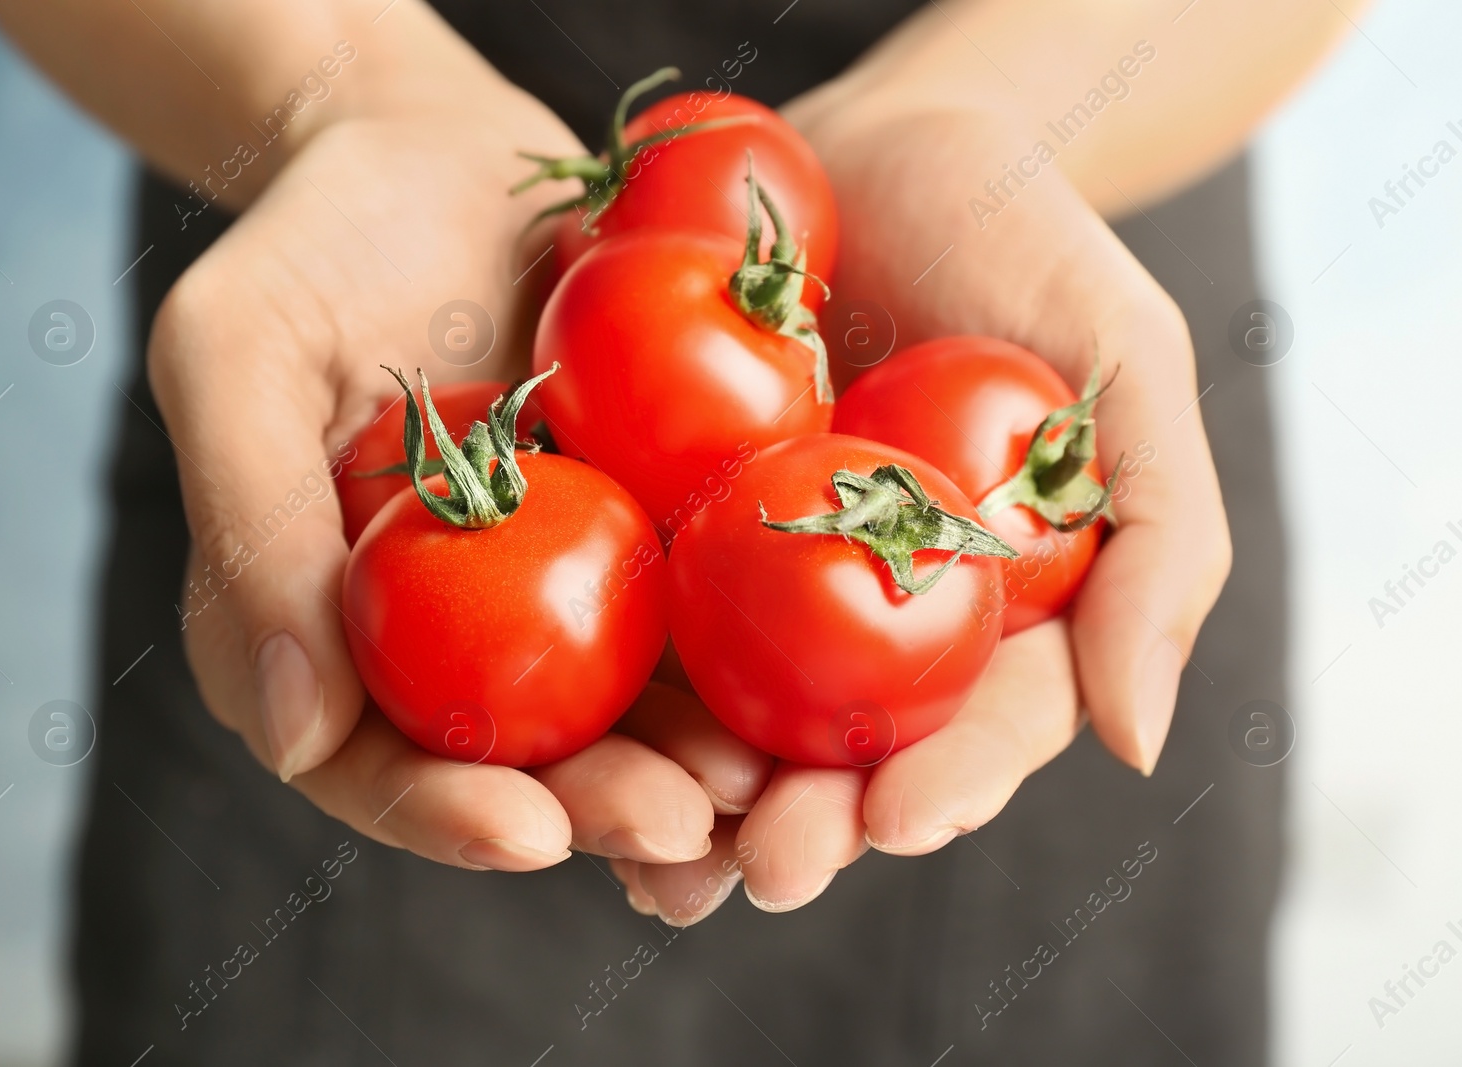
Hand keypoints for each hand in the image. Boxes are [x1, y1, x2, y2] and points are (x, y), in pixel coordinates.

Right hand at [152, 87, 771, 871]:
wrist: (430, 147)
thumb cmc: (311, 241)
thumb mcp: (237, 354)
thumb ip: (252, 530)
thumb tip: (291, 735)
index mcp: (322, 628)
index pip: (369, 760)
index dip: (442, 812)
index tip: (531, 832)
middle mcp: (438, 636)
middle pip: (515, 760)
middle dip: (598, 808)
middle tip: (684, 829)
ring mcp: (543, 592)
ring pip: (620, 711)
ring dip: (691, 764)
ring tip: (764, 790)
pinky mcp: (636, 534)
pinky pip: (691, 609)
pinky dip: (748, 655)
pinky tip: (807, 684)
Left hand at [610, 103, 1230, 918]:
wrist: (885, 145)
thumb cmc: (1032, 248)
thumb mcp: (1132, 372)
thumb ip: (1159, 547)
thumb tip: (1136, 742)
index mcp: (986, 613)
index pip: (977, 724)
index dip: (943, 783)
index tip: (897, 822)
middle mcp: (865, 617)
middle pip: (837, 749)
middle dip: (802, 820)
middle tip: (764, 867)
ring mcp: (753, 576)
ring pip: (721, 712)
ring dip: (686, 793)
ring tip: (654, 855)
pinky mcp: (656, 517)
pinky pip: (619, 607)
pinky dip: (596, 679)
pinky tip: (560, 742)